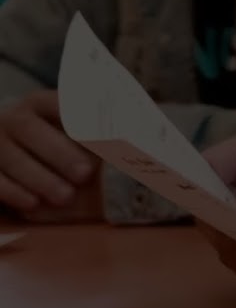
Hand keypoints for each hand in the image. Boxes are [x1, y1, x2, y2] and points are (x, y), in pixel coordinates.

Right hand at [0, 90, 100, 216]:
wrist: (22, 152)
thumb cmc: (66, 143)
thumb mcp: (86, 131)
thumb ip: (112, 129)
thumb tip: (149, 134)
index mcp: (42, 103)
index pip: (57, 103)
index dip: (77, 116)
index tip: (103, 134)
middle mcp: (14, 118)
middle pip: (28, 128)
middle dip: (57, 151)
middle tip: (85, 173)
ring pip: (9, 156)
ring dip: (38, 177)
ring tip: (65, 196)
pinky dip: (12, 192)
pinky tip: (33, 204)